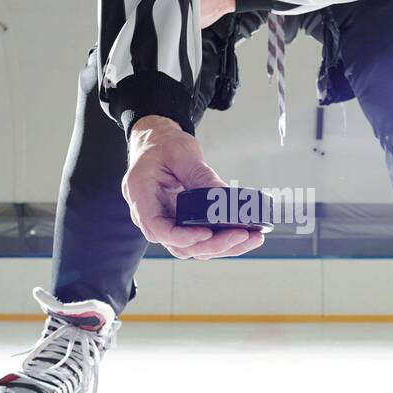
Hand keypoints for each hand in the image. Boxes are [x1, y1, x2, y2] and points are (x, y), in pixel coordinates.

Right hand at [123, 116, 264, 259]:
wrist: (157, 143)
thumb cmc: (162, 145)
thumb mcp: (181, 153)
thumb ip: (200, 175)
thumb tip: (226, 197)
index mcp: (141, 196)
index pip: (159, 229)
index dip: (184, 237)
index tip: (208, 232)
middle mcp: (150, 216)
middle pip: (179, 245)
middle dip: (214, 245)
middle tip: (242, 235)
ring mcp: (165, 223)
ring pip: (192, 248)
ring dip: (223, 247)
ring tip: (251, 237)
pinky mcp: (180, 224)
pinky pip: (199, 241)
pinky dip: (222, 241)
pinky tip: (244, 236)